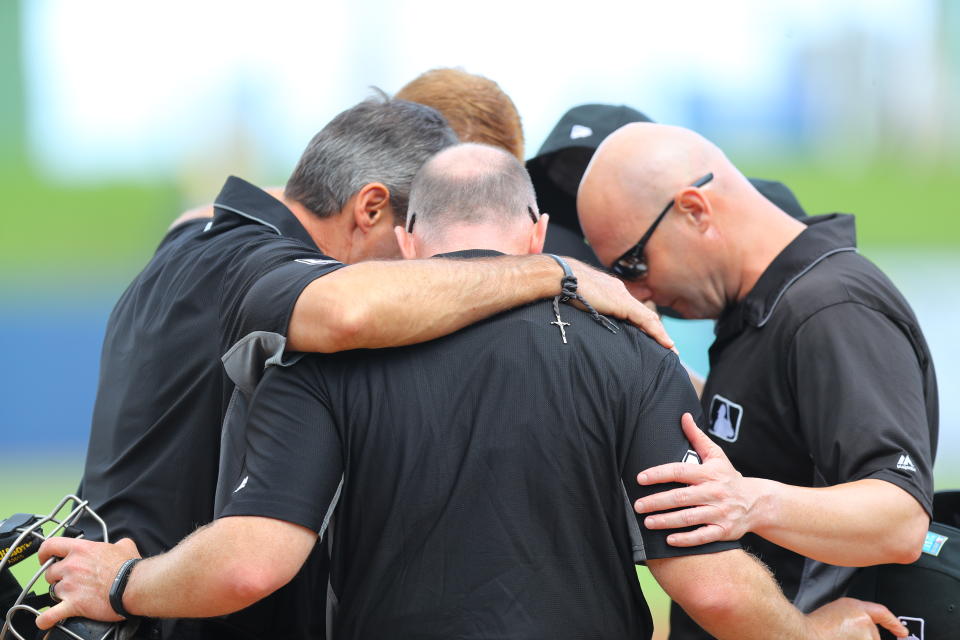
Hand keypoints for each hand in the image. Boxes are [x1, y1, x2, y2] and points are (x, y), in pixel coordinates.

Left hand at [35, 537, 140, 629]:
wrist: (132, 586)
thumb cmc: (129, 568)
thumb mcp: (125, 545)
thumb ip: (117, 543)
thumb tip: (119, 544)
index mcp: (81, 549)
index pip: (51, 545)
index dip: (44, 552)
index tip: (45, 558)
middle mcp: (71, 566)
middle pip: (50, 572)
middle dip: (57, 577)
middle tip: (69, 579)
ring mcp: (70, 586)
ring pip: (53, 591)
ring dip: (61, 594)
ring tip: (75, 595)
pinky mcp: (73, 604)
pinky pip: (51, 614)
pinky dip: (46, 619)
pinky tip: (45, 621)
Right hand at [565, 258, 675, 352]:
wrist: (563, 276)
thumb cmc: (564, 287)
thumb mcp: (580, 300)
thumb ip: (589, 308)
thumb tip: (585, 320)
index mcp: (611, 291)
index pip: (632, 310)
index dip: (643, 324)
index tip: (649, 336)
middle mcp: (620, 292)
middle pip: (644, 314)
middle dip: (656, 330)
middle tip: (667, 346)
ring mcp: (623, 297)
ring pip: (649, 318)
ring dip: (660, 334)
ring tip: (671, 349)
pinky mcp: (623, 304)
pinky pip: (646, 320)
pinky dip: (657, 333)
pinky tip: (666, 344)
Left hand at [635, 413, 758, 545]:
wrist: (757, 503)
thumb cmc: (729, 477)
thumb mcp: (716, 455)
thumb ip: (697, 437)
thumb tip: (683, 416)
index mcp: (709, 473)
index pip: (679, 471)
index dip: (659, 474)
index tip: (640, 478)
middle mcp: (714, 493)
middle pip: (681, 497)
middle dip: (657, 501)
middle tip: (638, 505)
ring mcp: (719, 512)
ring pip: (689, 518)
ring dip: (667, 521)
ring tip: (647, 522)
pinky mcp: (724, 530)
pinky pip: (703, 536)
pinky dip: (686, 540)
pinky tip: (669, 540)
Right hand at [807, 597, 907, 639]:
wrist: (805, 635)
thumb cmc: (814, 628)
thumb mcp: (835, 616)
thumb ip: (852, 621)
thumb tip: (864, 633)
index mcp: (853, 606)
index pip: (881, 613)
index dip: (893, 623)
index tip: (902, 632)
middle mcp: (863, 617)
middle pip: (873, 636)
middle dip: (864, 639)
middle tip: (843, 636)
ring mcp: (866, 632)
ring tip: (836, 637)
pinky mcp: (866, 639)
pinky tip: (838, 638)